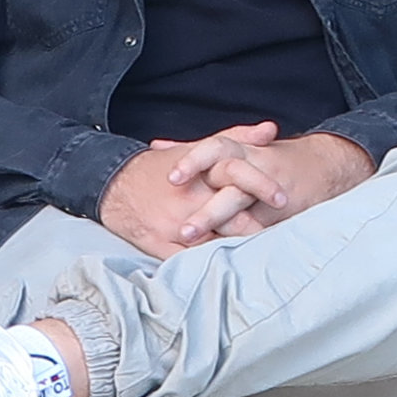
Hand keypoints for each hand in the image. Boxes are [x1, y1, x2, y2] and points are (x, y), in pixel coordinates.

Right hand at [97, 128, 279, 252]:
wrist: (113, 185)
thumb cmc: (160, 167)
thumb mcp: (198, 148)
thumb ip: (236, 137)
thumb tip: (270, 130)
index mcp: (200, 172)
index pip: (237, 176)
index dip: (262, 188)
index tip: (283, 199)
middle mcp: (188, 197)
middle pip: (231, 215)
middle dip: (257, 227)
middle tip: (280, 236)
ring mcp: (174, 223)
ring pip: (213, 242)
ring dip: (234, 247)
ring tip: (255, 254)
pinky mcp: (160, 244)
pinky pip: (189, 259)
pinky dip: (207, 262)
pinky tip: (223, 266)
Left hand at [175, 129, 375, 240]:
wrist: (324, 165)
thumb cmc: (266, 158)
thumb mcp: (232, 148)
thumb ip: (193, 150)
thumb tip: (155, 146)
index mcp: (238, 151)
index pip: (213, 149)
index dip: (191, 162)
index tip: (170, 179)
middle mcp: (254, 168)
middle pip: (229, 184)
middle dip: (208, 210)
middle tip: (184, 231)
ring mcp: (271, 192)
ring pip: (246, 207)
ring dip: (221, 224)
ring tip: (199, 242)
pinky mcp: (284, 212)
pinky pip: (263, 227)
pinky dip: (247, 237)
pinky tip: (228, 254)